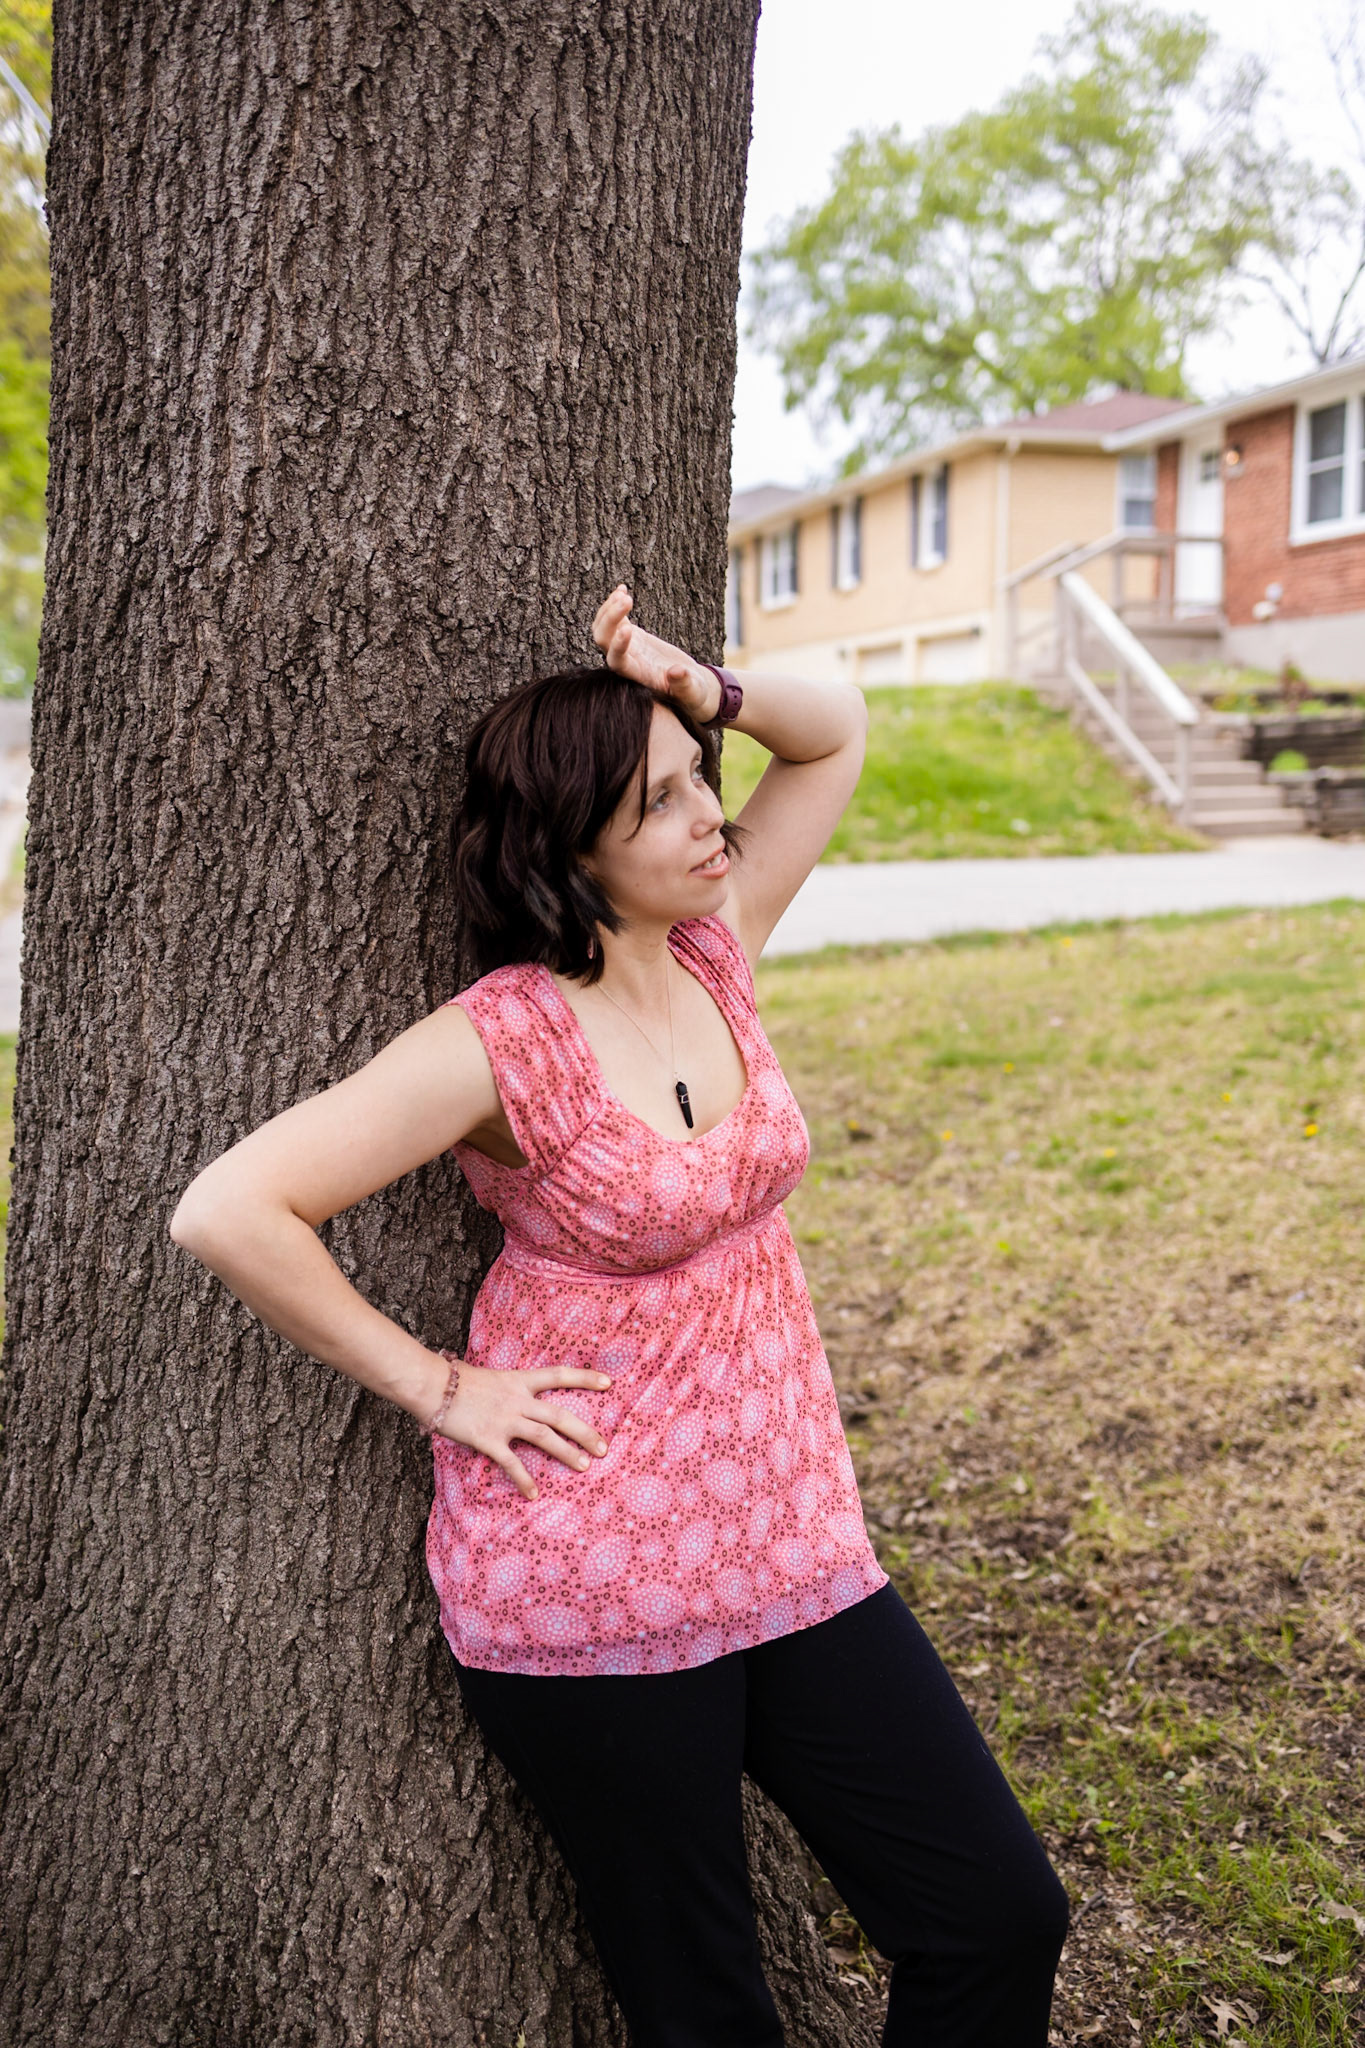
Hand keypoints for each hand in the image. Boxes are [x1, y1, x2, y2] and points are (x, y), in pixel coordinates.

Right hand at [435, 1359, 612, 1500]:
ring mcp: (505, 1419)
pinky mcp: (489, 1439)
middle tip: (604, 1448)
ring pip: (544, 1437)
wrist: (432, 1385)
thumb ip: (510, 1389)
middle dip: (585, 1432)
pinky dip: (524, 1479)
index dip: (585, 1378)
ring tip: (584, 1467)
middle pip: (560, 1415)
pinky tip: (534, 1494)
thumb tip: (520, 1398)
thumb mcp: (492, 1378)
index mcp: (519, 1381)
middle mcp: (518, 1399)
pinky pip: (511, 1462)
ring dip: (566, 1453)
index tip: (609, 1383)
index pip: (559, 1375)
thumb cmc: (458, 1381)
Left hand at [591, 584, 719, 721]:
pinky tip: (622, 588)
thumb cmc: (691, 692)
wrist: (688, 686)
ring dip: (609, 608)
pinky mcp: (632, 636)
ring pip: (603, 627)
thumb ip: (684, 684)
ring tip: (624, 593)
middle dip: (610, 619)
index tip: (628, 629)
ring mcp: (626, 646)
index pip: (617, 661)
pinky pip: (615, 618)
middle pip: (603, 640)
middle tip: (627, 600)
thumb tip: (677, 671)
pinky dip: (614, 603)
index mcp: (637, 675)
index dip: (617, 645)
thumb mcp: (692, 691)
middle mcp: (626, 661)